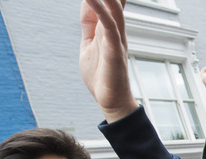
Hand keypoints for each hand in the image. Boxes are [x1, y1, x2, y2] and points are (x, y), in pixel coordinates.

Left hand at [79, 0, 137, 122]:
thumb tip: (88, 3)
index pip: (113, 3)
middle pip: (117, 2)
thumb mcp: (88, 44)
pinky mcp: (114, 49)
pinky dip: (100, 9)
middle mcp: (117, 32)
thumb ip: (88, 24)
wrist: (111, 101)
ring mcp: (117, 40)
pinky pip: (108, 25)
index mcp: (111, 30)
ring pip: (115, 9)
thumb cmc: (101, 76)